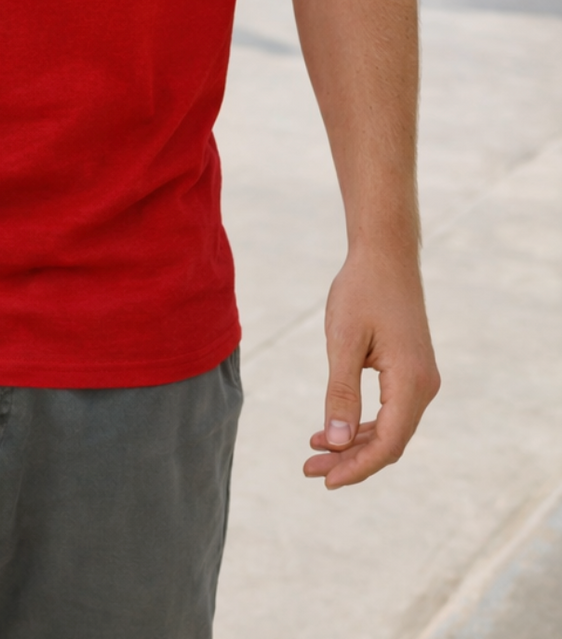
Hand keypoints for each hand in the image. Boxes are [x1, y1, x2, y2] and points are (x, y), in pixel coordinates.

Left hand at [304, 246, 439, 488]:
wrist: (385, 255)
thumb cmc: (361, 291)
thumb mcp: (343, 340)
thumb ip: (340, 392)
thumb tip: (334, 442)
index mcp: (411, 382)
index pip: (387, 444)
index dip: (357, 467)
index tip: (325, 479)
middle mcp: (424, 386)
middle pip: (389, 441)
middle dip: (350, 460)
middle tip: (309, 469)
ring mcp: (421, 380)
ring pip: (389, 428)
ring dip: (353, 443)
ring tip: (314, 452)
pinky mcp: (411, 371)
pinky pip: (389, 410)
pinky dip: (361, 423)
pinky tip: (331, 428)